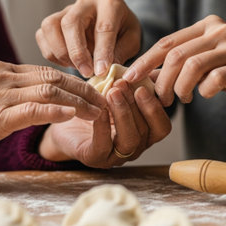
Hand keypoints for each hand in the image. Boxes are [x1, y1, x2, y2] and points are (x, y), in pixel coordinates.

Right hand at [0, 61, 105, 163]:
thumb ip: (13, 92)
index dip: (76, 82)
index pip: (49, 71)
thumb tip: (40, 97)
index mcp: (4, 70)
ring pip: (48, 91)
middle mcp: (4, 77)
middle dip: (84, 90)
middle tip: (105, 100)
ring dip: (78, 101)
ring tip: (98, 112)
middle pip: (54, 78)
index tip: (94, 92)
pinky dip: (54, 110)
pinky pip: (31, 110)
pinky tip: (71, 114)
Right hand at [36, 0, 141, 77]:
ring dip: (61, 52)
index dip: (102, 52)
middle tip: (86, 73)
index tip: (101, 72)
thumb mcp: (131, 41)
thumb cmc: (123, 33)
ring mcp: (65, 9)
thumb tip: (103, 70)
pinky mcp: (52, 20)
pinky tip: (68, 62)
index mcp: (110, 3)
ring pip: (51, 26)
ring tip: (77, 67)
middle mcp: (85, 1)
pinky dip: (52, 54)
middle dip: (77, 52)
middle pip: (71, 23)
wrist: (112, 24)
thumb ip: (120, 53)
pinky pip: (42, 36)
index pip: (103, 27)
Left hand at [39, 79, 170, 167]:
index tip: (142, 86)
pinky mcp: (94, 158)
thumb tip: (155, 66)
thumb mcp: (117, 91)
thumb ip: (137, 82)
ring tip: (112, 93)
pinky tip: (99, 109)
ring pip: (129, 140)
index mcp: (144, 133)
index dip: (155, 107)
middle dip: (136, 105)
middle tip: (123, 84)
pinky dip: (103, 125)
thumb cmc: (93, 105)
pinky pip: (103, 145)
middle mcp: (134, 147)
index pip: (162, 126)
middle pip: (146, 131)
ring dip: (123, 114)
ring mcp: (115, 156)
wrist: (64, 119)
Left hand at [123, 15, 225, 108]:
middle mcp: (219, 30)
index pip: (166, 43)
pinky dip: (205, 91)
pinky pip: (216, 78)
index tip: (128, 78)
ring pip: (192, 66)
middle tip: (161, 98)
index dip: (144, 62)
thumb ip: (177, 65)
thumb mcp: (204, 63)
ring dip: (180, 88)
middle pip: (176, 55)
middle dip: (162, 81)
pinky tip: (205, 95)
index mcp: (205, 26)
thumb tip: (143, 77)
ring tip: (182, 99)